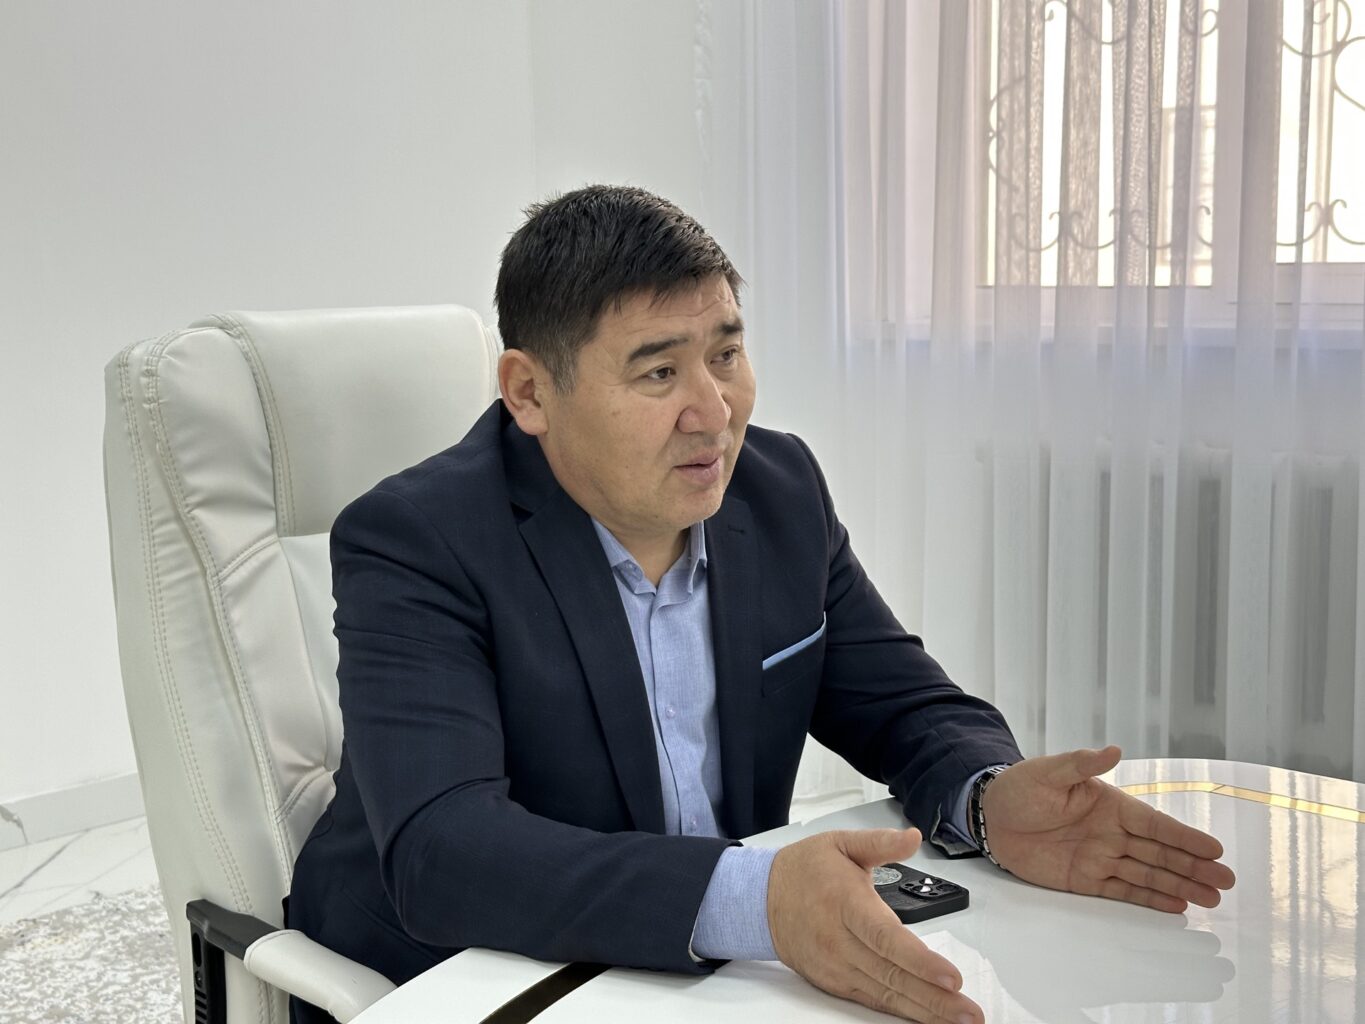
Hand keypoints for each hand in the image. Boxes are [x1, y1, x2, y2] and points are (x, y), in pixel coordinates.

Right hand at [768, 827, 982, 1023]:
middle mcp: (839, 940)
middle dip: (935, 999)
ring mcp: (835, 966)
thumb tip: (912, 837)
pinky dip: (900, 1012)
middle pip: (891, 976)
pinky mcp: (833, 982)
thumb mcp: (840, 843)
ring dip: (924, 1011)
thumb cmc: (804, 870)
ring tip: (958, 1021)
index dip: (920, 961)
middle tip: (970, 1013)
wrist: (760, 899)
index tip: (952, 978)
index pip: (886, 938)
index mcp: (845, 903)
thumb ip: (879, 842)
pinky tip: (925, 1017)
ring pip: (884, 995)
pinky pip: (870, 1001)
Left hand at [982, 746, 1236, 912]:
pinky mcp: (1085, 879)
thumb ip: (1082, 764)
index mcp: (1109, 804)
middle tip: (1226, 882)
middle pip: (1160, 853)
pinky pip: (1123, 891)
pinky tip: (1176, 905)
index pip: (1154, 823)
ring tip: (1211, 900)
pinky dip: (1149, 899)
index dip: (1184, 837)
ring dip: (1180, 886)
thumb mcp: (1049, 772)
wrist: (990, 816)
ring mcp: (1101, 857)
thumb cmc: (1020, 788)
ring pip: (1148, 875)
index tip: (1214, 849)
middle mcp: (1112, 833)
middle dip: (1193, 867)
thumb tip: (1114, 750)